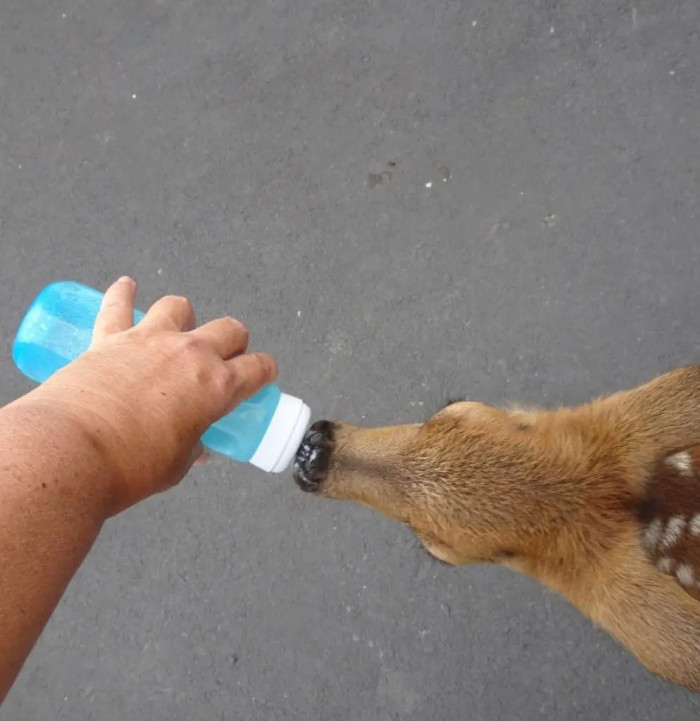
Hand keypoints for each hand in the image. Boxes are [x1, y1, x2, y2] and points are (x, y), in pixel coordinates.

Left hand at [23, 277, 277, 513]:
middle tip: (221, 360)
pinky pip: (118, 304)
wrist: (72, 452)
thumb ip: (191, 448)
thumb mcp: (176, 465)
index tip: (260, 376)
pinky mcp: (110, 337)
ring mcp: (151, 340)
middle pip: (230, 329)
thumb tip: (194, 446)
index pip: (258, 368)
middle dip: (233, 342)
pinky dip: (123, 294)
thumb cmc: (129, 467)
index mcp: (218, 387)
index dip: (264, 372)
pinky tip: (125, 287)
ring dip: (183, 318)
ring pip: (179, 306)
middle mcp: (192, 354)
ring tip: (175, 332)